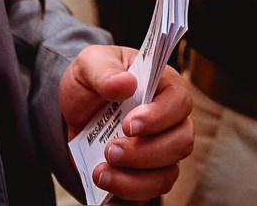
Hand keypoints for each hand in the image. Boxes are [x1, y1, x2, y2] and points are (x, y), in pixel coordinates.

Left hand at [58, 46, 195, 201]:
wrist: (76, 109)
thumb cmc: (93, 80)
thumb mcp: (90, 64)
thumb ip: (105, 71)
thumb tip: (126, 83)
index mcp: (164, 88)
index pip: (179, 103)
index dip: (158, 117)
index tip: (128, 125)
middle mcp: (171, 123)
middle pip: (180, 144)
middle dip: (144, 154)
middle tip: (110, 150)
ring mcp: (160, 154)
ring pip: (166, 177)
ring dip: (133, 182)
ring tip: (100, 173)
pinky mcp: (143, 178)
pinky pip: (146, 198)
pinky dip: (126, 201)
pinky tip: (105, 197)